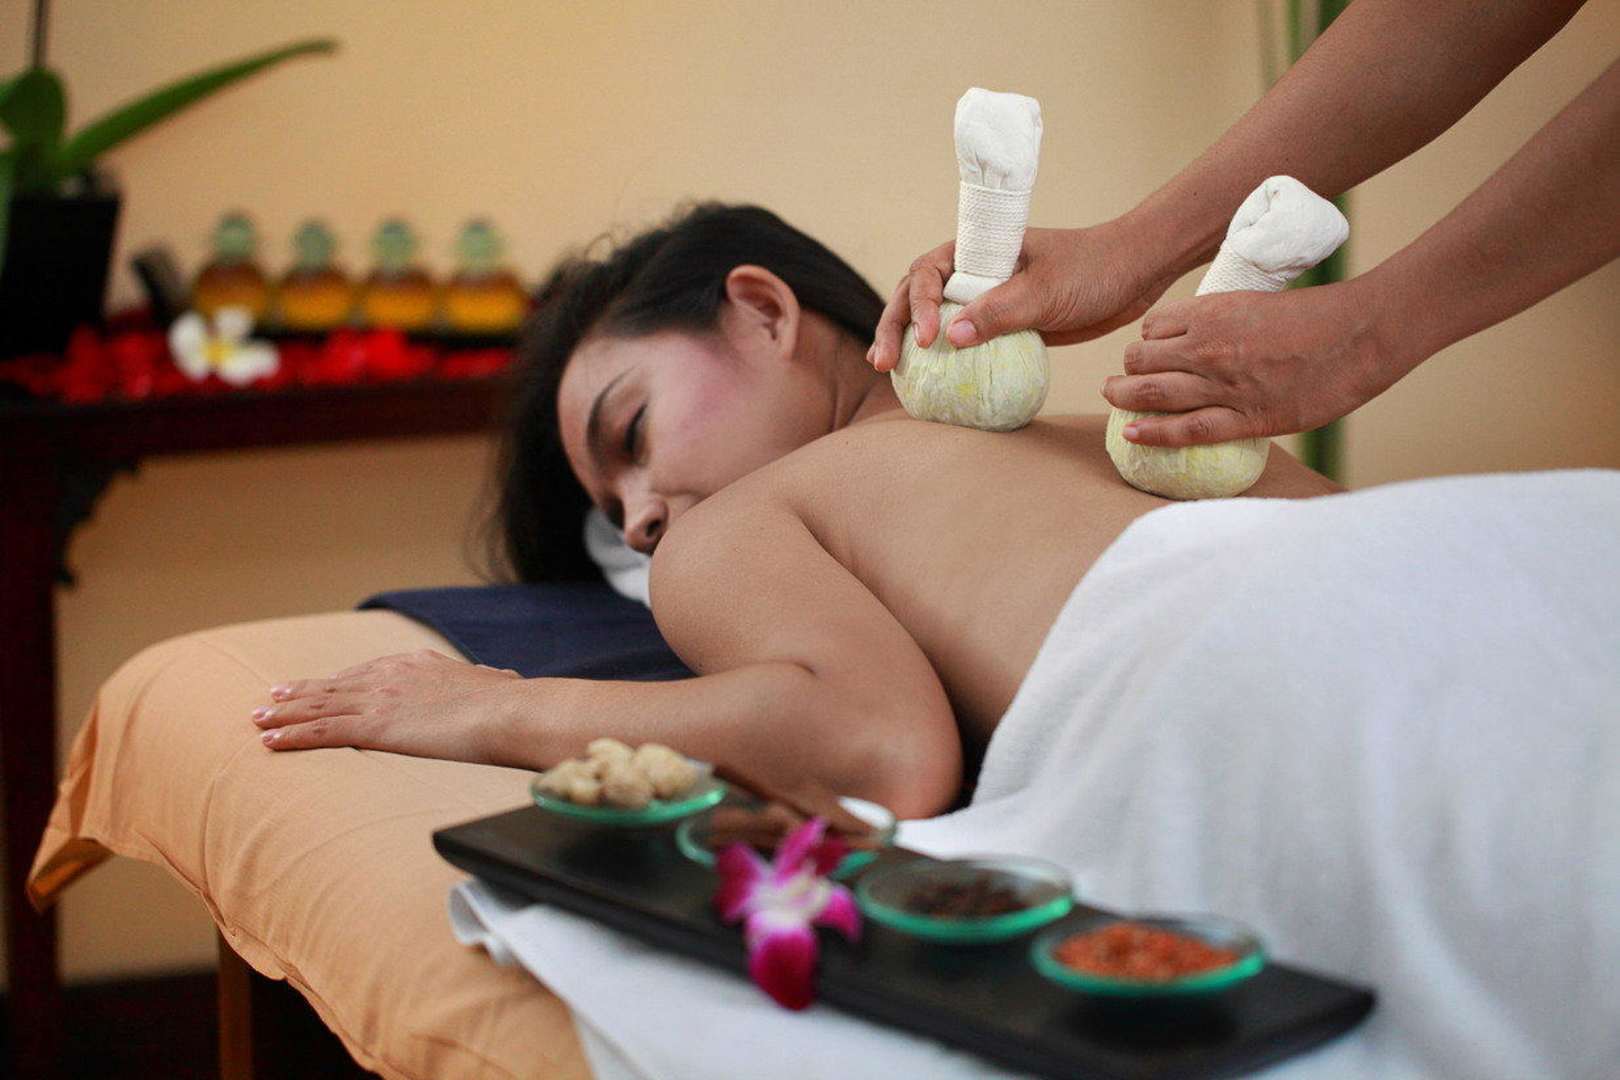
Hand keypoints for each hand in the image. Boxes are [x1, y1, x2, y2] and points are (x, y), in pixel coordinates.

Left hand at [253, 649, 524, 761]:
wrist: (507, 711)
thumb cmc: (510, 703)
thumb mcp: (498, 684)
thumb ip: (491, 682)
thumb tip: (506, 680)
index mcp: (419, 665)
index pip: (367, 673)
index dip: (338, 682)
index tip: (319, 686)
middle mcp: (391, 676)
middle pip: (334, 686)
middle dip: (300, 693)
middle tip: (272, 698)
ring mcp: (380, 699)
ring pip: (320, 706)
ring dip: (285, 714)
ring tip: (258, 719)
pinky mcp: (375, 726)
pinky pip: (323, 731)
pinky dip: (293, 735)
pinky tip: (270, 741)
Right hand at [868, 221, 1180, 371]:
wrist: (1134, 275)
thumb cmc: (1092, 269)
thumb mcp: (1045, 290)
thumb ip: (1000, 310)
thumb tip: (951, 337)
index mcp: (978, 249)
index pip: (927, 273)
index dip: (917, 305)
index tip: (927, 338)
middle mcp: (974, 272)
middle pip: (917, 296)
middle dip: (894, 326)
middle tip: (883, 362)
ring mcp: (987, 300)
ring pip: (937, 322)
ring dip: (910, 345)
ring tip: (890, 373)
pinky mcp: (1005, 326)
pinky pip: (967, 345)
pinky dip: (947, 364)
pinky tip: (935, 389)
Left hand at [1101, 281, 1394, 446]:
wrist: (1362, 333)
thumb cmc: (1319, 315)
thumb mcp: (1259, 302)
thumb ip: (1227, 319)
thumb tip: (1206, 333)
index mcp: (1213, 313)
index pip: (1154, 328)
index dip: (1145, 341)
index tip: (1147, 350)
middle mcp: (1209, 347)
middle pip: (1142, 361)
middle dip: (1125, 371)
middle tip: (1117, 381)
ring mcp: (1225, 385)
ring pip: (1153, 394)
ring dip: (1125, 398)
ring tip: (1114, 400)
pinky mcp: (1247, 418)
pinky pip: (1187, 429)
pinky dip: (1154, 433)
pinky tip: (1132, 434)